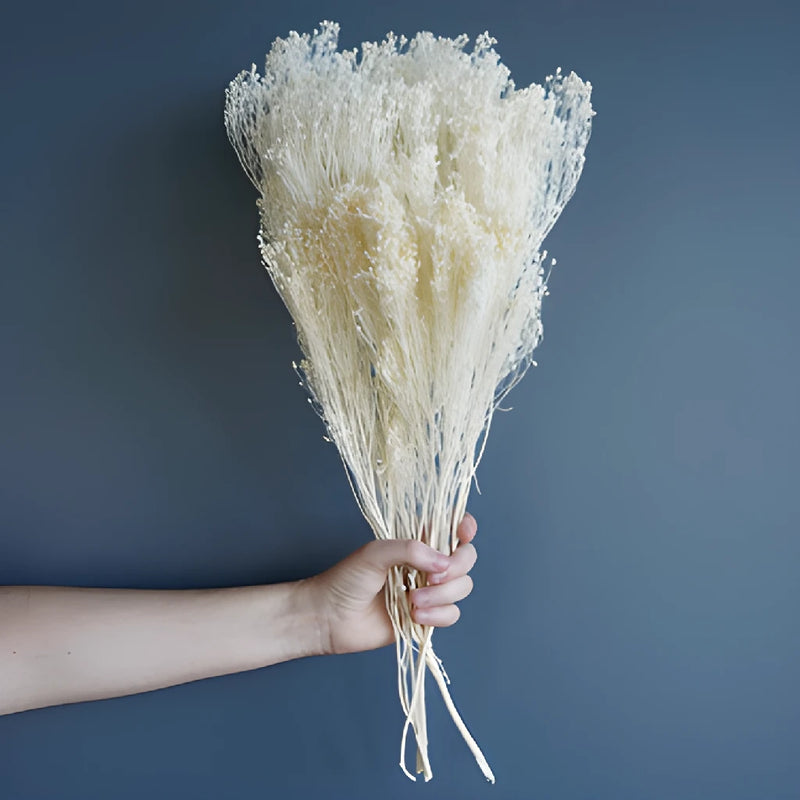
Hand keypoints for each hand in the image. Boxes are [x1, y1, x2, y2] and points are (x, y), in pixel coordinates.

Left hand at [306, 514, 478, 654]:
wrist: (330, 617)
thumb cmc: (346, 579)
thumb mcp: (375, 553)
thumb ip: (410, 550)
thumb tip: (444, 562)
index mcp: (416, 542)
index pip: (451, 528)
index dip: (464, 527)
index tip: (464, 533)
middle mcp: (427, 564)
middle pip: (465, 559)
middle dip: (456, 567)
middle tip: (433, 576)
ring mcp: (429, 590)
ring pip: (462, 587)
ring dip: (442, 594)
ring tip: (413, 599)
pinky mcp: (427, 617)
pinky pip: (452, 614)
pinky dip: (438, 615)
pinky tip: (415, 615)